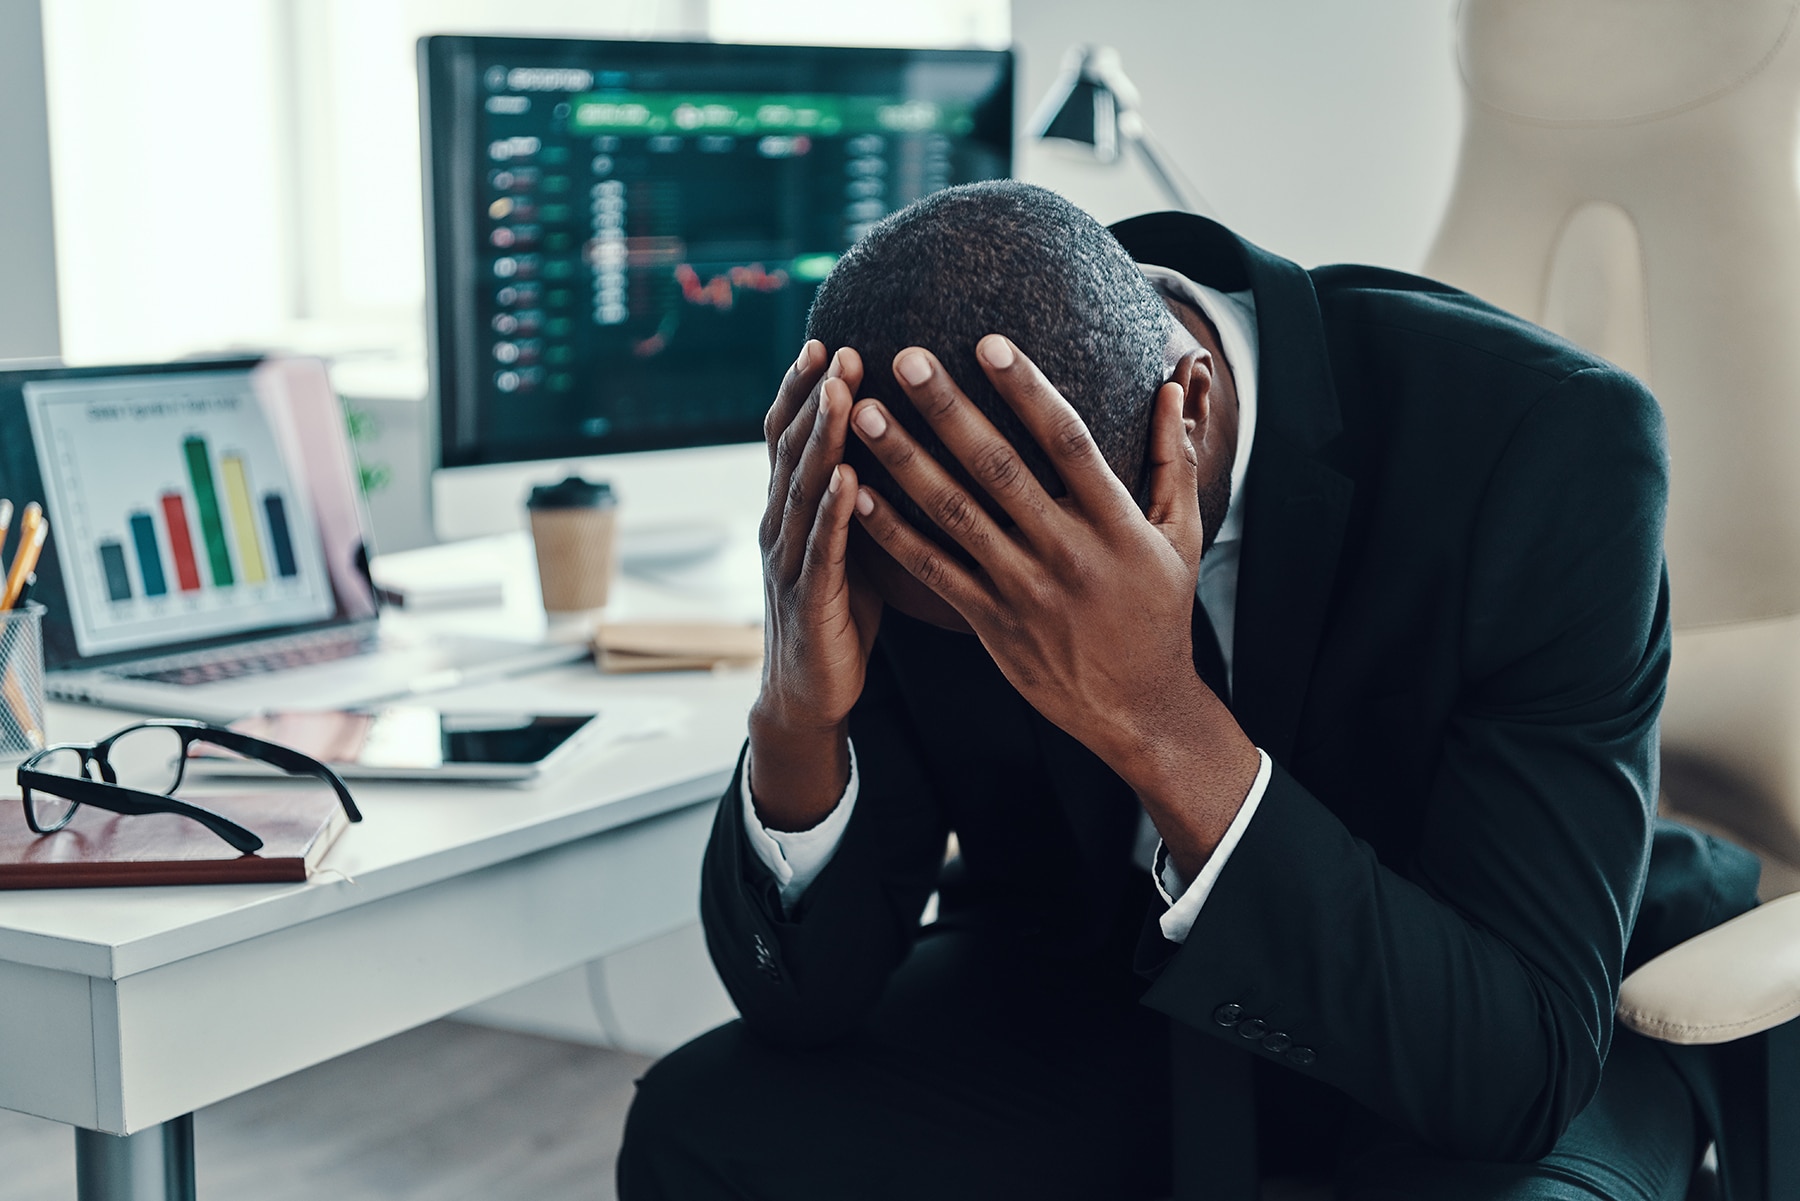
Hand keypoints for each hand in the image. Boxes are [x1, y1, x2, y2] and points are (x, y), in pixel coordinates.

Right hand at [749, 341, 883, 830]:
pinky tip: (848, 480)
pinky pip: (821, 548)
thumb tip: (900, 438)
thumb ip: (858, 493)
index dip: (804, 388)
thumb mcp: (848, 541)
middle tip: (839, 348)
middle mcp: (780, 523)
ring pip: (803, 488)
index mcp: (791, 507)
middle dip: (814, 396)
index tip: (828, 339)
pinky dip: (832, 511)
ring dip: (821, 439)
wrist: (809, 692)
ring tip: (841, 393)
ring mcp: (790, 559)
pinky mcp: (810, 598)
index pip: (790, 434)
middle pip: (792, 448)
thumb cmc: (838, 611)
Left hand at [848, 336, 1257, 873]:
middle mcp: (1067, 553)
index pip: (1068, 442)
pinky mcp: (991, 624)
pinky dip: (893, 534)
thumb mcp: (1182, 536)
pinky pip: (934, 572)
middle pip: (999, 469)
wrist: (1139, 710)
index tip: (988, 342)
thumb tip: (1174, 383)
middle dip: (949, 410)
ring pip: (955, 516)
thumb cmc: (1160, 613)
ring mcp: (1025, 590)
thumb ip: (1175, 458)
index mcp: (1116, 524)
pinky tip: (857, 494)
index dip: (1027, 390)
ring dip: (906, 462)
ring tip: (865, 414)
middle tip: (905, 358)